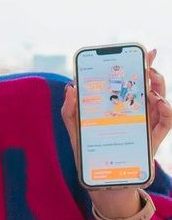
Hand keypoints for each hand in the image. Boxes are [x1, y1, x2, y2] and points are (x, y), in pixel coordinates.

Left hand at [61, 48, 170, 217]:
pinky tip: (160, 103)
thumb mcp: (74, 127)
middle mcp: (135, 112)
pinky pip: (166, 124)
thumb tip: (71, 86)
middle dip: (150, 72)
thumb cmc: (89, 150)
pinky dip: (167, 112)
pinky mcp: (152, 140)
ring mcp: (145, 125)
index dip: (140, 66)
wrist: (100, 180)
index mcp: (118, 105)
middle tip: (146, 64)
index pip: (131, 81)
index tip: (143, 51)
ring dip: (159, 88)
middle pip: (149, 87)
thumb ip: (70, 108)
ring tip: (151, 83)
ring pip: (160, 101)